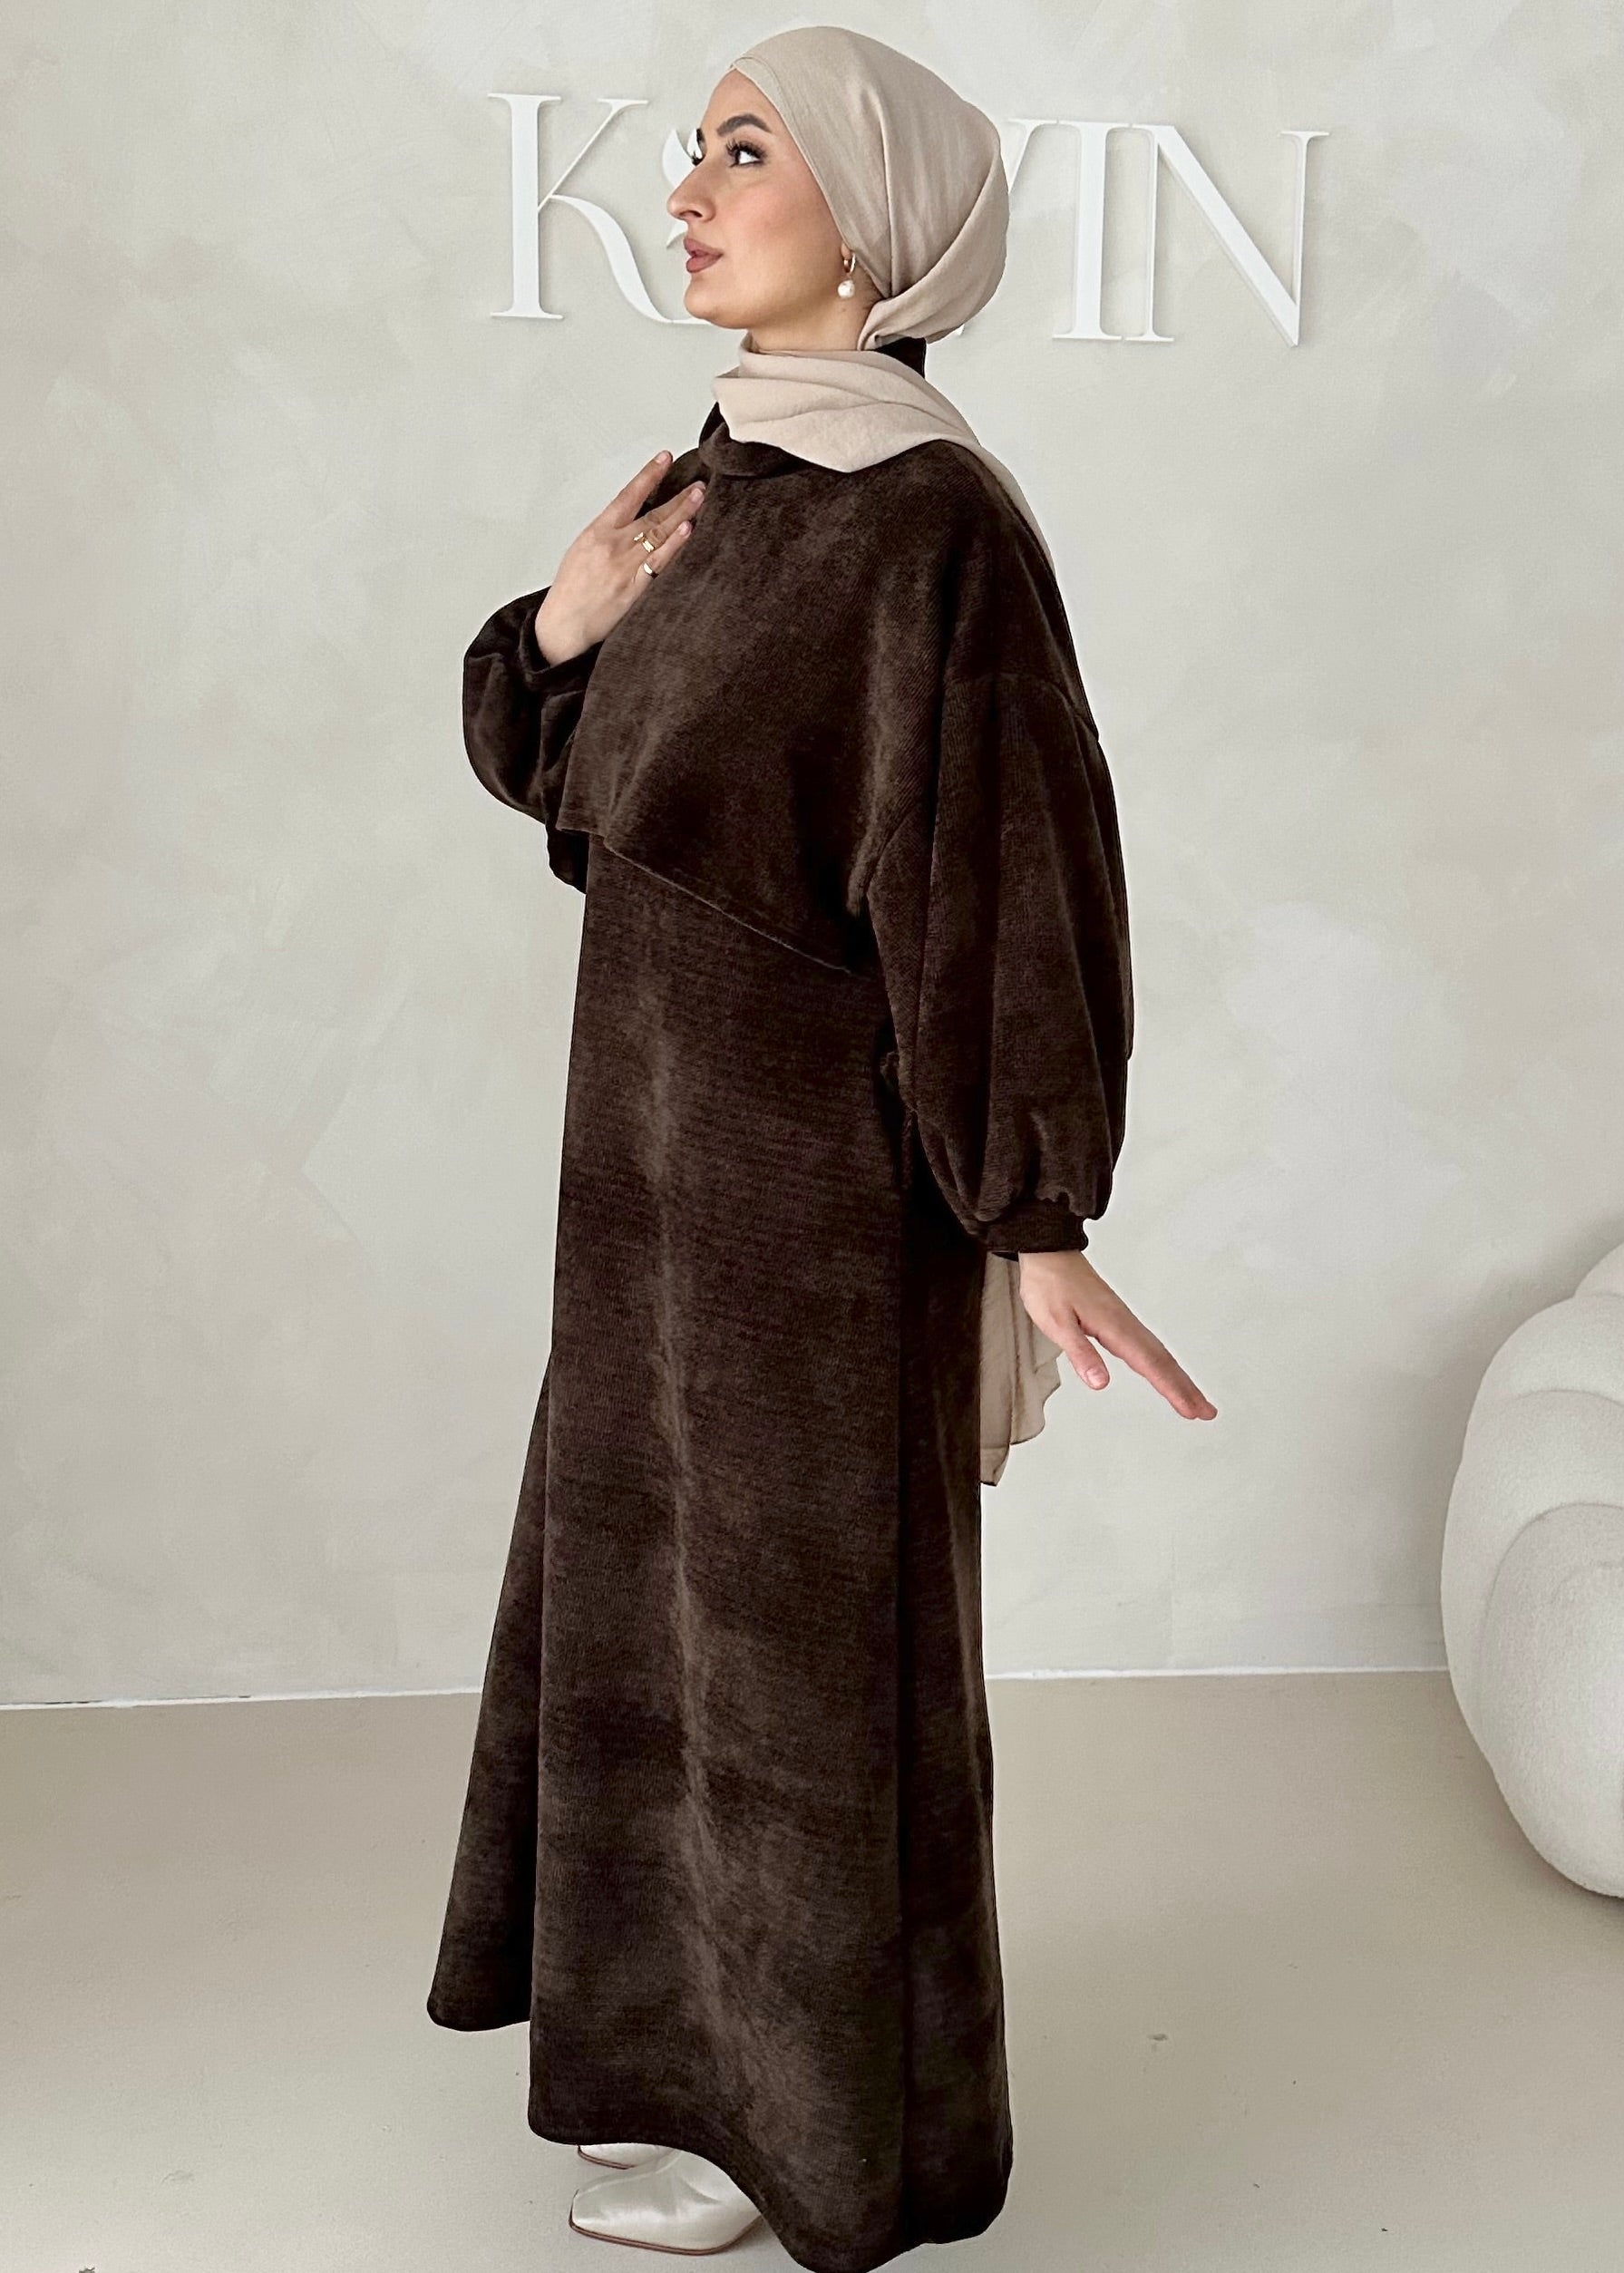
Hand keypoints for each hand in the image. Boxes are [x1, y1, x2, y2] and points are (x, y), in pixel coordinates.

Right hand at [533, 450, 707, 664]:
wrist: (563, 626)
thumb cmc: (571, 591)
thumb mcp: (581, 550)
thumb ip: (607, 533)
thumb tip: (632, 518)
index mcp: (597, 532)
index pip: (628, 495)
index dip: (648, 475)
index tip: (664, 458)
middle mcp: (613, 546)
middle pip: (651, 514)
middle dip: (677, 497)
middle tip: (698, 485)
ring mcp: (625, 567)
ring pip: (659, 535)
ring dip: (682, 514)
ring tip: (699, 499)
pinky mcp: (635, 589)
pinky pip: (660, 563)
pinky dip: (675, 546)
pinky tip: (687, 531)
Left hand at [1016, 1250, 1216, 1418]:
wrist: (1049, 1253)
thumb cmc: (1049, 1285)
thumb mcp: (1056, 1323)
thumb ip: (1081, 1353)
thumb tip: (1100, 1383)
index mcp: (1114, 1327)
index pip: (1150, 1364)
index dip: (1172, 1389)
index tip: (1191, 1409)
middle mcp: (1125, 1324)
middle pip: (1163, 1361)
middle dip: (1186, 1389)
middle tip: (1206, 1411)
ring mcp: (1124, 1321)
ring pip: (1158, 1354)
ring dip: (1179, 1378)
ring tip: (1194, 1400)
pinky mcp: (1118, 1320)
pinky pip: (1147, 1346)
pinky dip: (1162, 1364)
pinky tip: (1163, 1371)